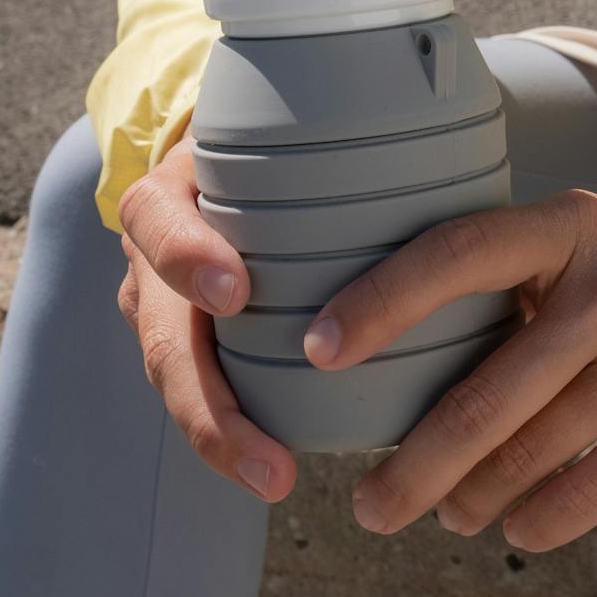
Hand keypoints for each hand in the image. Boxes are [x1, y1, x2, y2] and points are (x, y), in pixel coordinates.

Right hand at [115, 128, 296, 502]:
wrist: (223, 167)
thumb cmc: (271, 152)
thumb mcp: (280, 133)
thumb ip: (333, 135)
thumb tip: (440, 119)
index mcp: (173, 197)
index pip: (159, 221)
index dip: (188, 257)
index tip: (237, 294)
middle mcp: (156, 261)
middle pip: (166, 339)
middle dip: (211, 409)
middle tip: (269, 463)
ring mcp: (166, 308)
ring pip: (180, 380)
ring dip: (224, 436)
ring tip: (275, 478)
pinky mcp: (193, 341)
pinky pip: (209, 390)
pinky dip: (239, 431)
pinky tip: (279, 467)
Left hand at [303, 190, 596, 550]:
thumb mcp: (596, 240)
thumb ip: (518, 280)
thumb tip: (402, 359)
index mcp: (572, 227)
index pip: (457, 254)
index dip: (381, 302)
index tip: (315, 349)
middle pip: (485, 395)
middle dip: (415, 466)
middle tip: (369, 505)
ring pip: (531, 455)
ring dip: (472, 500)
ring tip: (446, 516)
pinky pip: (589, 490)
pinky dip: (538, 520)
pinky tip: (517, 525)